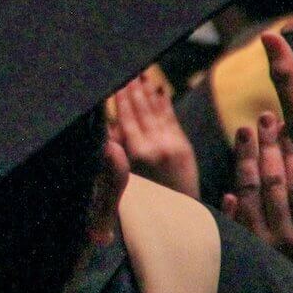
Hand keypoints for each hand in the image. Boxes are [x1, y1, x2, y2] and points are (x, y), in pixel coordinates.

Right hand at [108, 75, 199, 198]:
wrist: (179, 223)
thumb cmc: (144, 206)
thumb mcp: (121, 182)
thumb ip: (115, 153)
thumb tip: (108, 127)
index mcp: (138, 153)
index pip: (126, 117)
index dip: (121, 97)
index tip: (116, 80)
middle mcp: (156, 145)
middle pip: (142, 110)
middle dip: (134, 89)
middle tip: (128, 69)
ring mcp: (173, 146)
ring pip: (157, 112)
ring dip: (149, 92)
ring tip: (141, 75)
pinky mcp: (184, 149)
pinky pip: (172, 120)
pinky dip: (165, 104)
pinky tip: (160, 92)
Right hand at [224, 113, 292, 282]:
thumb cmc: (272, 288)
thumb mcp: (241, 262)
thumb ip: (234, 229)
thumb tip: (229, 196)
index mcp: (254, 238)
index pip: (246, 187)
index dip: (245, 156)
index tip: (243, 130)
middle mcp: (280, 235)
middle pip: (272, 181)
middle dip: (268, 147)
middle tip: (267, 118)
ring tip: (291, 129)